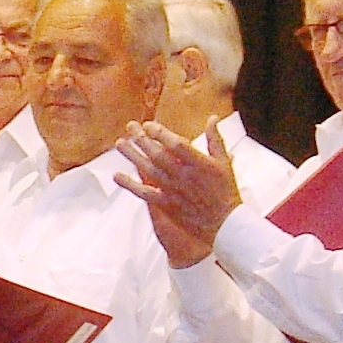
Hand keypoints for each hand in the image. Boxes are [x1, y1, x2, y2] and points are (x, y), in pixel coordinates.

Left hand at [113, 120, 240, 268]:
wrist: (225, 224)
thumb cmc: (225, 192)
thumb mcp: (224, 162)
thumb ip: (215, 139)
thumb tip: (212, 118)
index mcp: (200, 164)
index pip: (177, 144)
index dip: (161, 133)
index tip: (149, 125)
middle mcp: (184, 176)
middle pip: (158, 154)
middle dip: (143, 139)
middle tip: (130, 128)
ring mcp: (173, 190)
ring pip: (148, 170)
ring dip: (132, 156)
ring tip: (120, 144)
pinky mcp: (166, 204)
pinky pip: (144, 193)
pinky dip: (129, 184)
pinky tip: (116, 176)